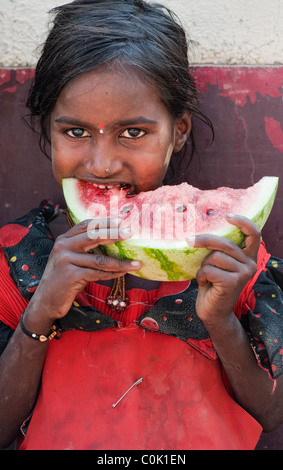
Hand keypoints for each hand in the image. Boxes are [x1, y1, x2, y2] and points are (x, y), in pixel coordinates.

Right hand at [26, 218, 140, 322]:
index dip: (105, 222)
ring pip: (100, 259)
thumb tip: (114, 242)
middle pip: (94, 236)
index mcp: (64, 239)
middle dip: (115, 234)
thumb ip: (84, 249)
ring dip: (121, 262)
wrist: (46, 300)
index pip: (87, 225)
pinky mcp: (71, 276)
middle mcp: (63, 247)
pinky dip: (113, 274)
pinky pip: (98, 273)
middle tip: (131, 232)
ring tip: (136, 263)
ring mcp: (66, 261)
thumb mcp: (69, 259)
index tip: (122, 221)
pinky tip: (123, 273)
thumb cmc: (63, 279)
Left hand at [191, 215, 260, 324]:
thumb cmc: (212, 285)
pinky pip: (209, 269)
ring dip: (203, 265)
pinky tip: (204, 283)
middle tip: (188, 240)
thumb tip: (199, 231)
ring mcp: (243, 273)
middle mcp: (250, 264)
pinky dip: (201, 275)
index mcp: (248, 257)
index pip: (254, 233)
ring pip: (214, 256)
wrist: (213, 313)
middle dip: (204, 240)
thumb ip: (218, 250)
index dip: (243, 221)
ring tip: (205, 276)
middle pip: (225, 243)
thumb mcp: (218, 264)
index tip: (227, 215)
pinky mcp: (233, 283)